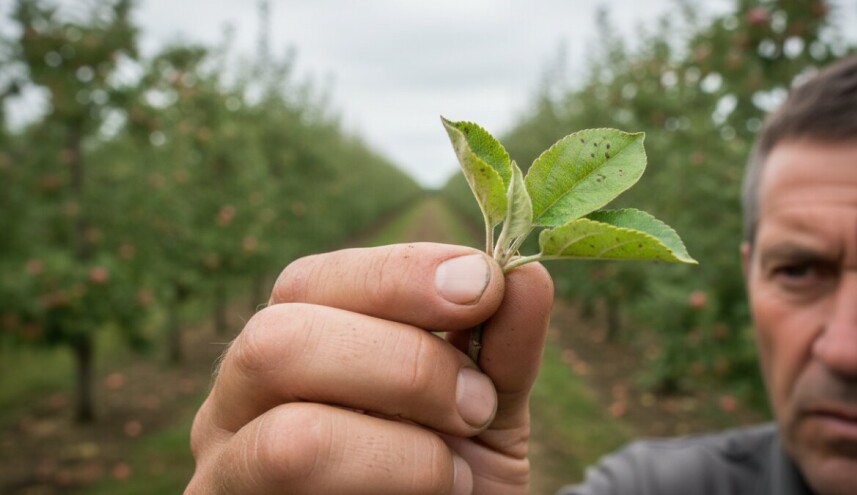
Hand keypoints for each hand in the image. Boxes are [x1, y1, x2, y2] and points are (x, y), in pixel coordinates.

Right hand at [186, 242, 553, 493]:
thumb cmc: (452, 471)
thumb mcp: (487, 405)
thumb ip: (501, 344)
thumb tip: (528, 273)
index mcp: (292, 340)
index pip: (312, 280)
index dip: (400, 274)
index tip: (486, 286)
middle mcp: (240, 396)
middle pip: (278, 340)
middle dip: (404, 364)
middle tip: (476, 403)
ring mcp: (229, 470)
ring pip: (293, 438)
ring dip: (403, 447)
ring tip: (458, 468)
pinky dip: (395, 486)